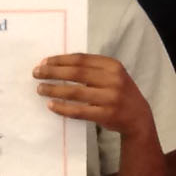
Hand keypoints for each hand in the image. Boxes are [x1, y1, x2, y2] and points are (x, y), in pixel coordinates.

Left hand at [34, 53, 149, 138]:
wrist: (138, 117)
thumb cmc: (119, 92)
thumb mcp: (112, 75)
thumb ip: (92, 69)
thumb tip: (57, 65)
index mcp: (113, 66)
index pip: (81, 59)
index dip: (60, 60)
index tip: (44, 62)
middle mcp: (113, 80)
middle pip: (76, 73)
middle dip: (53, 72)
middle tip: (36, 73)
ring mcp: (111, 98)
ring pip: (75, 92)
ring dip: (54, 90)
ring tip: (40, 89)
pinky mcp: (106, 114)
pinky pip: (79, 111)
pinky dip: (63, 108)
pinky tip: (51, 105)